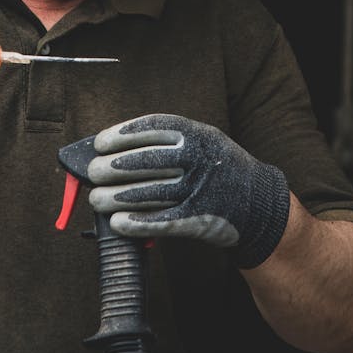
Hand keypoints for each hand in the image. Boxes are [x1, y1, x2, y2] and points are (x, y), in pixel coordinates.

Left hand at [87, 114, 289, 268]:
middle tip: (93, 173)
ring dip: (116, 198)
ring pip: (149, 193)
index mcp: (197, 134)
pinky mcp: (198, 219)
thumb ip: (168, 143)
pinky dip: (136, 223)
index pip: (153, 128)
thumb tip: (116, 151)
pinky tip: (116, 223)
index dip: (122, 135)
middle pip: (146, 161)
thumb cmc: (218, 169)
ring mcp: (199, 190)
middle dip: (112, 168)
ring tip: (97, 199)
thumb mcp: (203, 142)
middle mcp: (198, 159)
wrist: (259, 203)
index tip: (100, 143)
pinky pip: (161, 222)